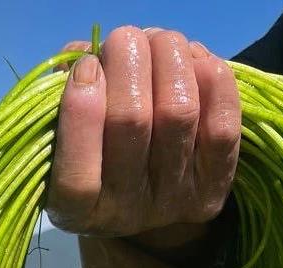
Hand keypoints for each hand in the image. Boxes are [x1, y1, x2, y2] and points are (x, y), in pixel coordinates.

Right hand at [46, 26, 240, 241]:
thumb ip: (62, 99)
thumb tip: (85, 55)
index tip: (85, 67)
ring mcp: (172, 203)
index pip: (78, 175)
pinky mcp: (212, 190)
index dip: (81, 112)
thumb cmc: (92, 158)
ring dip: (168, 57)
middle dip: (127, 61)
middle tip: (124, 39)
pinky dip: (210, 79)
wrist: (142, 206)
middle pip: (130, 122)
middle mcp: (123, 213)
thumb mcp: (61, 140)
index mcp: (75, 210)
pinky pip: (220, 126)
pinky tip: (193, 59)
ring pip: (177, 112)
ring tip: (158, 40)